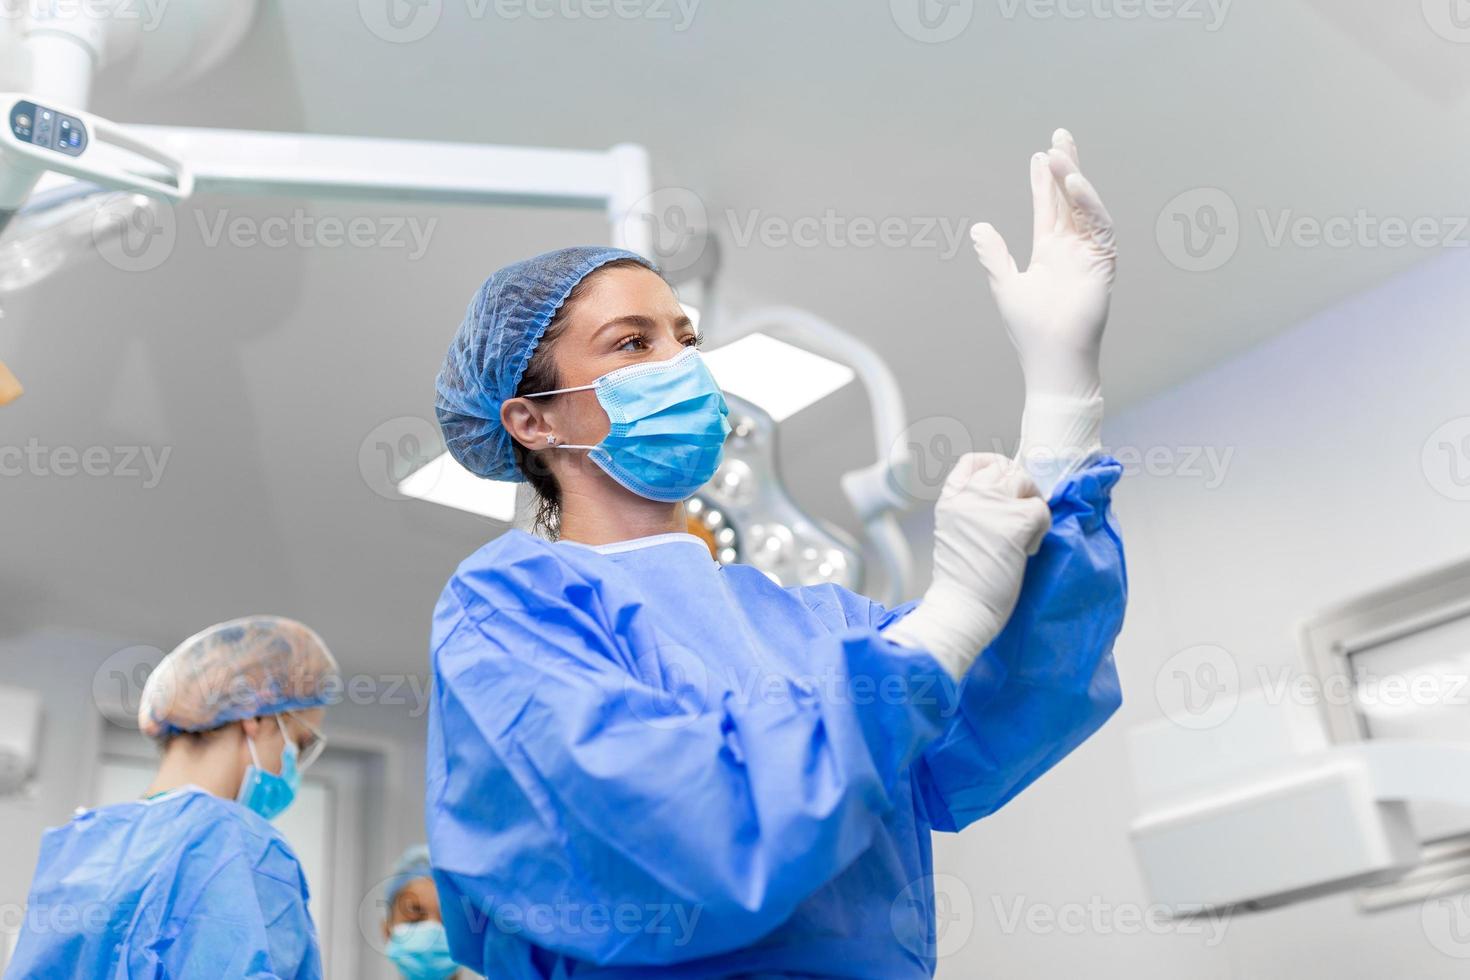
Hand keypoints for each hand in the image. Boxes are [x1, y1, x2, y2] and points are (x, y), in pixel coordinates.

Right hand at [882, 453, 1051, 679]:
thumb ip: (974, 511)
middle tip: (1023, 517)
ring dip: (1031, 505)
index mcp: (950, 500)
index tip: (1004, 481)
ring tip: (1024, 535)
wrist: (961, 609)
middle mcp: (967, 497)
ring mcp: (990, 507)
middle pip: (1005, 468)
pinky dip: (1041, 530)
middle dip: (1021, 488)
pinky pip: (1041, 510)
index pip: (973, 462)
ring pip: (1024, 481)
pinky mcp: (1014, 523)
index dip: (993, 466)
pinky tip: (1027, 550)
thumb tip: (1008, 499)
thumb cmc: (962, 582)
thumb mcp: (956, 534)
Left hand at [970, 129, 1115, 399]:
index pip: (1048, 208)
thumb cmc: (1030, 330)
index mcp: (1050, 252)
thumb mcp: (1006, 285)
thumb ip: (995, 255)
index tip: (1039, 155)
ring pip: (1084, 207)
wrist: (1051, 359)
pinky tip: (1073, 184)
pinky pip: (1098, 226)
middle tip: (1059, 135)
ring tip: (1059, 154)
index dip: (1044, 182)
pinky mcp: (1102, 263)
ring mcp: (1089, 254)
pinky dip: (1088, 204)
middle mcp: (1072, 249)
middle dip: (1065, 167)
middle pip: (1070, 199)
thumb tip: (979, 228)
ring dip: (1073, 179)